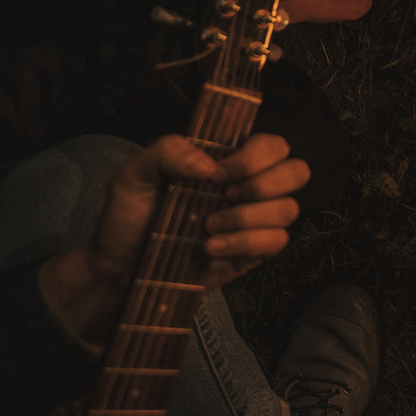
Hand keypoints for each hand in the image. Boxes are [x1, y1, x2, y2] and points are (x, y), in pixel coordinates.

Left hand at [40, 134, 305, 346]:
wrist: (118, 269)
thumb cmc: (128, 218)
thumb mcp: (133, 174)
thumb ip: (167, 151)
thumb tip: (211, 166)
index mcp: (227, 163)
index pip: (272, 145)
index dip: (255, 156)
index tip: (219, 173)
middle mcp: (248, 188)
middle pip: (297, 171)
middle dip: (262, 184)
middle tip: (224, 196)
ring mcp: (254, 222)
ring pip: (288, 209)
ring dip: (246, 217)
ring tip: (207, 227)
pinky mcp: (253, 254)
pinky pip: (276, 242)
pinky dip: (244, 243)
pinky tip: (210, 248)